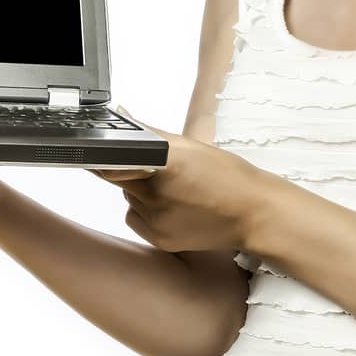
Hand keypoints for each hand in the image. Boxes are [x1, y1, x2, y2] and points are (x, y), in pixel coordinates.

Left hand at [91, 111, 270, 253]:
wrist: (253, 214)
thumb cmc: (228, 177)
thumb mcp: (190, 146)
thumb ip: (150, 133)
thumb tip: (123, 116)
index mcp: (166, 163)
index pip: (115, 159)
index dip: (108, 157)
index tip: (102, 154)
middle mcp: (158, 194)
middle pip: (120, 178)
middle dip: (130, 170)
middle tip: (158, 170)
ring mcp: (157, 219)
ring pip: (129, 198)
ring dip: (139, 191)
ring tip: (172, 189)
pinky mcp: (158, 239)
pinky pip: (136, 218)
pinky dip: (144, 211)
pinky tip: (169, 207)